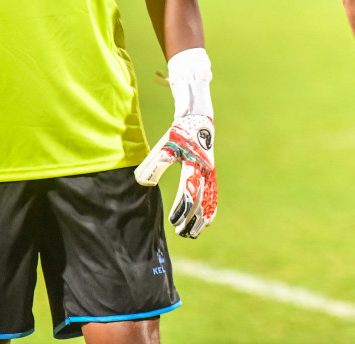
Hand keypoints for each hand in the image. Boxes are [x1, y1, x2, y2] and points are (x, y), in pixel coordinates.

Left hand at [136, 114, 216, 237]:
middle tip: (180, 232)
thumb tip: (141, 182)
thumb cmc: (179, 134)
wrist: (198, 120)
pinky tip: (208, 221)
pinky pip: (213, 196)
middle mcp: (205, 172)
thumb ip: (154, 165)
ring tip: (193, 233)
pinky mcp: (211, 174)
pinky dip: (211, 210)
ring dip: (202, 218)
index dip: (181, 209)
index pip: (188, 193)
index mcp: (193, 166)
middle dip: (191, 219)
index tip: (172, 222)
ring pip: (209, 201)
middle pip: (200, 201)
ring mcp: (210, 174)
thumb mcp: (165, 147)